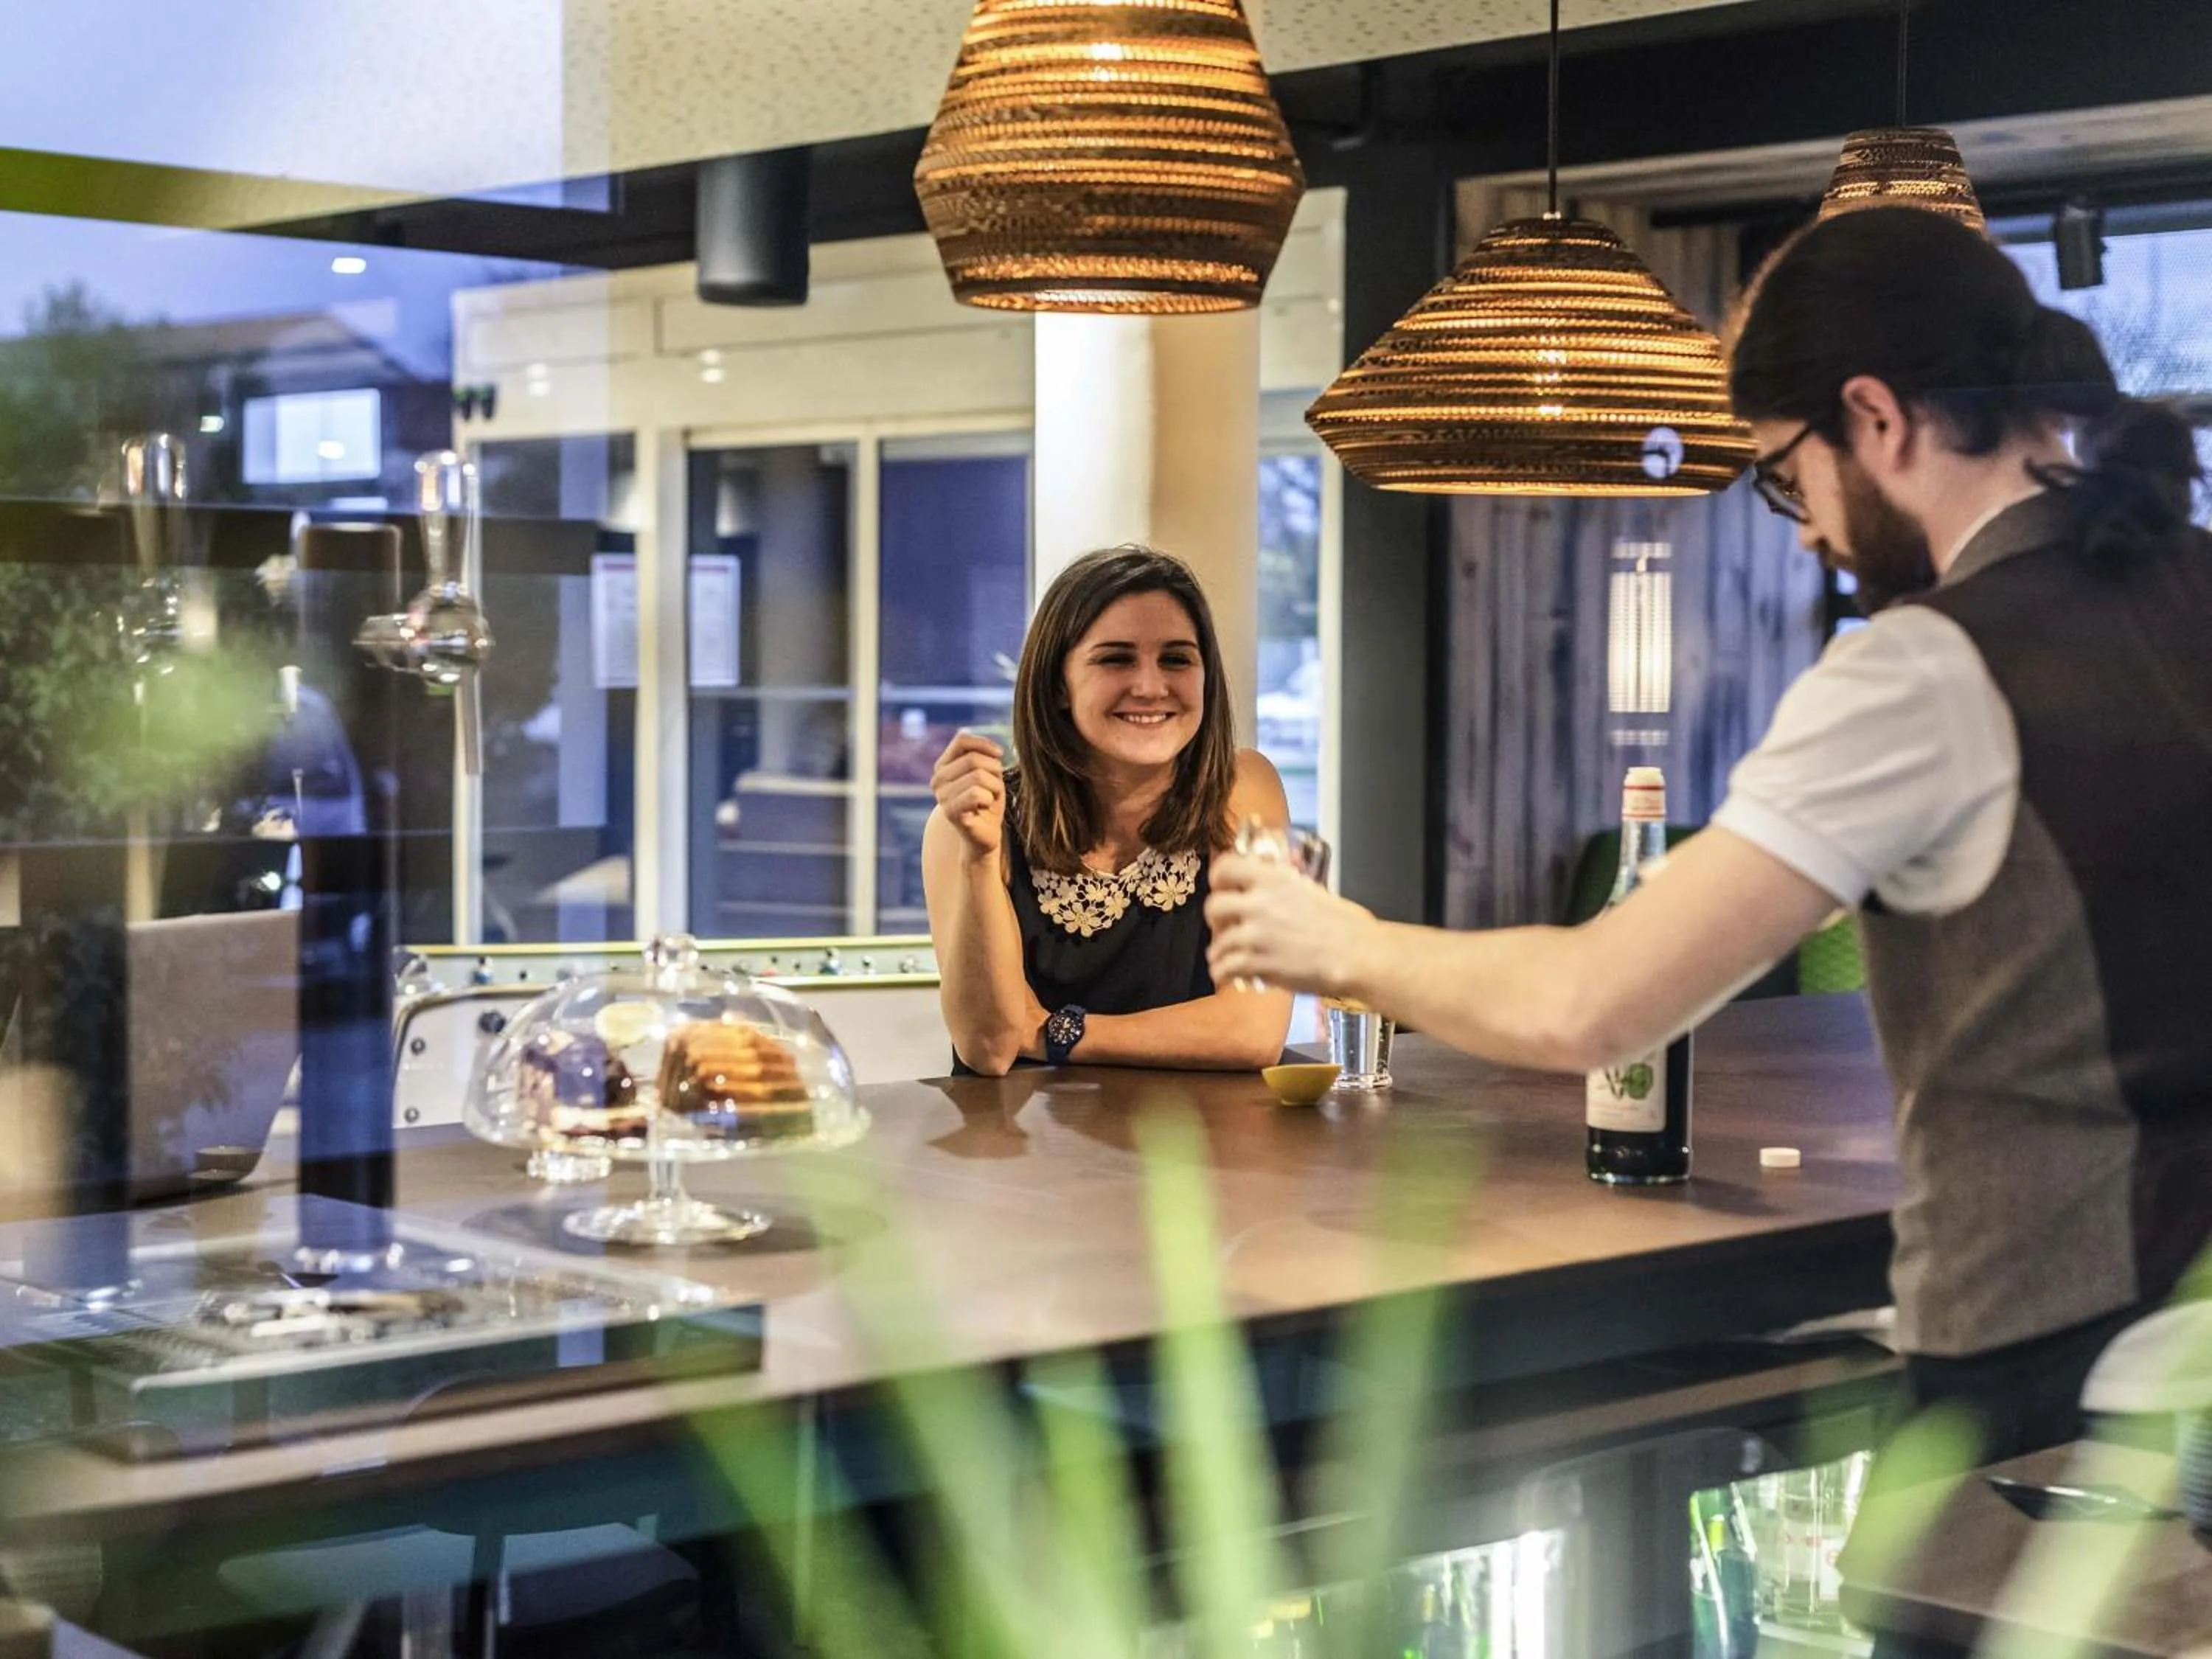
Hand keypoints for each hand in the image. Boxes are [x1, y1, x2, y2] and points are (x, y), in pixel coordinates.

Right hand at [931, 732, 1006, 858]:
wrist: (986, 833)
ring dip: (994, 787)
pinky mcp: (949, 812)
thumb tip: (994, 750)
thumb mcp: (989, 773)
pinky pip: (976, 794)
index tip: (1000, 754)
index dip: (984, 744)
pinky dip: (989, 799)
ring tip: (990, 798)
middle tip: (994, 788)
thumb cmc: (988, 801)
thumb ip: (985, 757)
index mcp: (943, 766)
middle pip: (973, 759)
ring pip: (977, 776)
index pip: (961, 740)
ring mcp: (941, 796)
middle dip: (994, 771)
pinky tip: (984, 807)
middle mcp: (937, 779)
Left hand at [1205, 851, 1376, 997]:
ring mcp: (1255, 935)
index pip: (1225, 868)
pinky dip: (1223, 973)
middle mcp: (1258, 904)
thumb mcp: (1311, 888)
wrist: (1358, 955)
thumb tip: (1270, 874)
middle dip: (1216, 920)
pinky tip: (1230, 974)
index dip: (1219, 879)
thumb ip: (1283, 882)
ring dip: (1220, 952)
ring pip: (1216, 944)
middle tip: (1227, 927)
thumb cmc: (1345, 922)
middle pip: (1213, 906)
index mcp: (1272, 879)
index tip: (1223, 889)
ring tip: (1229, 957)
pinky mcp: (1257, 964)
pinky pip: (1223, 969)